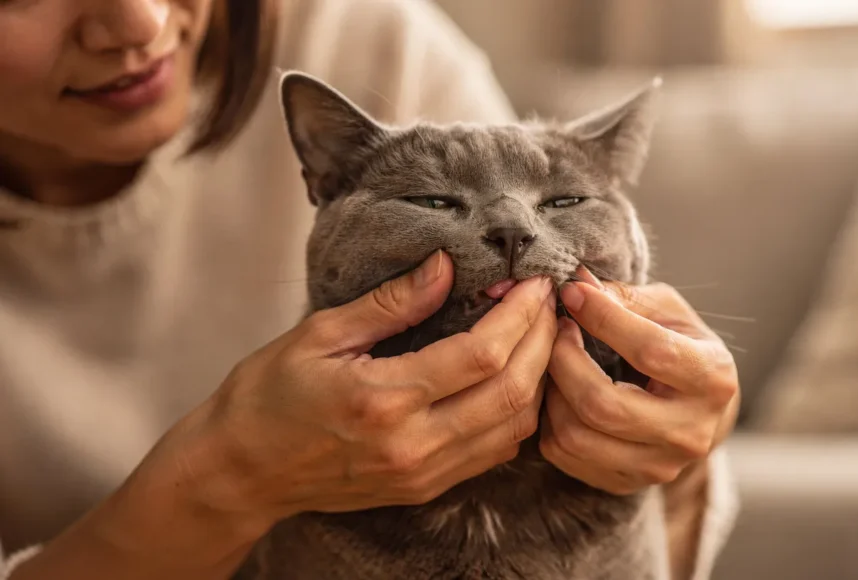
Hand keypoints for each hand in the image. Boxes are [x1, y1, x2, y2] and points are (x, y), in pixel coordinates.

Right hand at [11, 252, 555, 579]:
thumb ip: (390, 302)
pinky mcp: (425, 488)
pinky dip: (519, 412)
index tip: (534, 281)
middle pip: (513, 390)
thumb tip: (445, 265)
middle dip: (544, 340)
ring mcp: (422, 473)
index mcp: (384, 399)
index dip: (520, 314)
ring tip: (544, 333)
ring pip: (514, 426)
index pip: (483, 353)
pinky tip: (519, 377)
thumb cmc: (267, 396)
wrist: (241, 473)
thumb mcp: (320, 334)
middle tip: (551, 301)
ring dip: (541, 377)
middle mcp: (413, 443)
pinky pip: (495, 452)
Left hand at [540, 268, 738, 495]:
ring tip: (554, 362)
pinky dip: (549, 421)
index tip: (572, 294)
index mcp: (712, 379)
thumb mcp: (668, 312)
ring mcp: (659, 466)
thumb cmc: (681, 346)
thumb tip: (579, 282)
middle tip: (554, 332)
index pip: (650, 351)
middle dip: (564, 361)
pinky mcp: (627, 483)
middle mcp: (691, 432)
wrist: (700, 411)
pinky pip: (565, 456)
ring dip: (551, 392)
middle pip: (604, 405)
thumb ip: (626, 298)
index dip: (604, 319)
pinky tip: (558, 394)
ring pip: (577, 436)